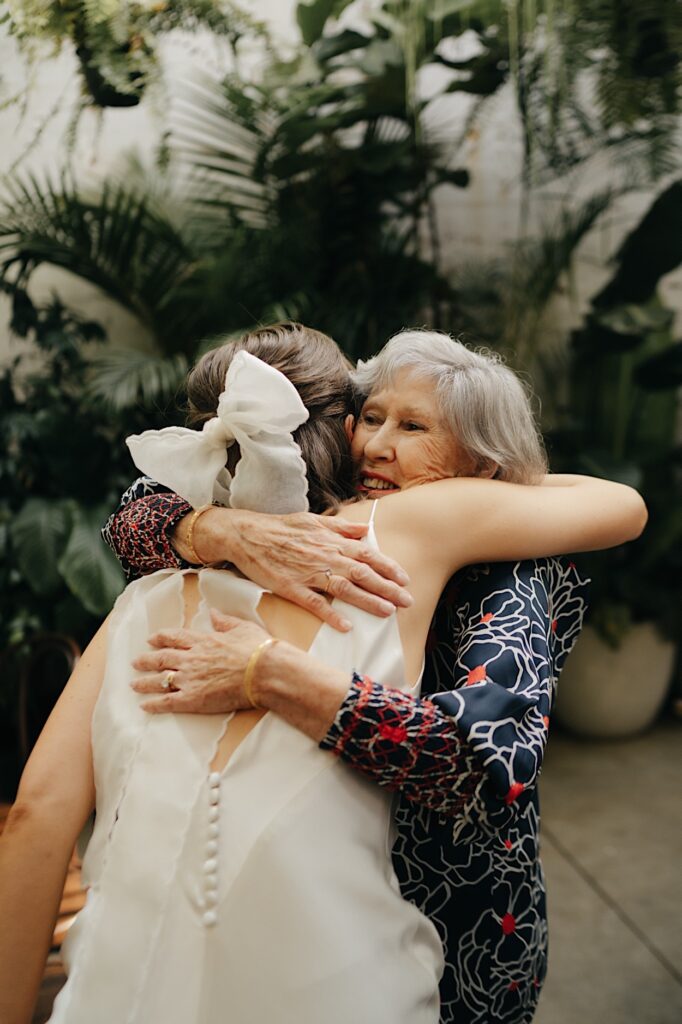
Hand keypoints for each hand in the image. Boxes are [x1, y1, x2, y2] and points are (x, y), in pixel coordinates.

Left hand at [130, 611, 271, 713]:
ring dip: (144, 682)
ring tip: (134, 685)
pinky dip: (154, 704)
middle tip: (135, 662)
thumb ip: (224, 621)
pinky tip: (144, 706)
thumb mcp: (242, 627)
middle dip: (146, 660)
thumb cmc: (258, 649)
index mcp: (203, 640)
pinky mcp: (193, 699)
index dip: (161, 638)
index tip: (151, 639)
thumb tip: (213, 612)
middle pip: (162, 658)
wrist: (265, 672)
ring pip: (160, 680)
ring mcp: (190, 679)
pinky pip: (168, 702)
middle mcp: (191, 658)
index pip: (175, 637)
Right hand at [187, 508, 412, 631]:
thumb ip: (341, 526)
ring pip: (344, 588)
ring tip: (388, 612)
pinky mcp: (291, 588)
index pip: (367, 553)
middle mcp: (324, 556)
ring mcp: (308, 573)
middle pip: (362, 573)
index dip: (388, 566)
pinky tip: (346, 626)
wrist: (247, 534)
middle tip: (408, 601)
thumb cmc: (281, 528)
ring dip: (368, 600)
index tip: (405, 578)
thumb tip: (366, 529)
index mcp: (331, 540)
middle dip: (388, 587)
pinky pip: (314, 603)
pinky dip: (331, 614)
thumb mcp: (314, 519)